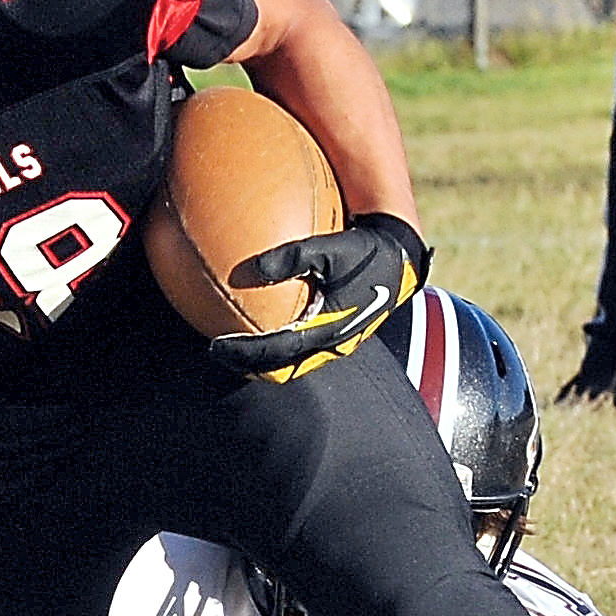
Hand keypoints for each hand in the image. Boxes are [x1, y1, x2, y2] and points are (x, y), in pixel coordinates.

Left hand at [205, 212, 427, 382]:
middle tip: (218, 352)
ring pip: (293, 363)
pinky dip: (281, 346)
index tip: (214, 346)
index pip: (277, 350)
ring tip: (235, 349)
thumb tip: (253, 268)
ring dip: (264, 360)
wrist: (400, 260)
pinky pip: (304, 349)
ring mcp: (338, 343)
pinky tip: (262, 327)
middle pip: (281, 367)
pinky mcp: (341, 336)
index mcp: (328, 327)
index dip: (244, 353)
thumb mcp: (330, 247)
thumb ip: (293, 255)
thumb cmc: (365, 250)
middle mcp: (332, 342)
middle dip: (248, 364)